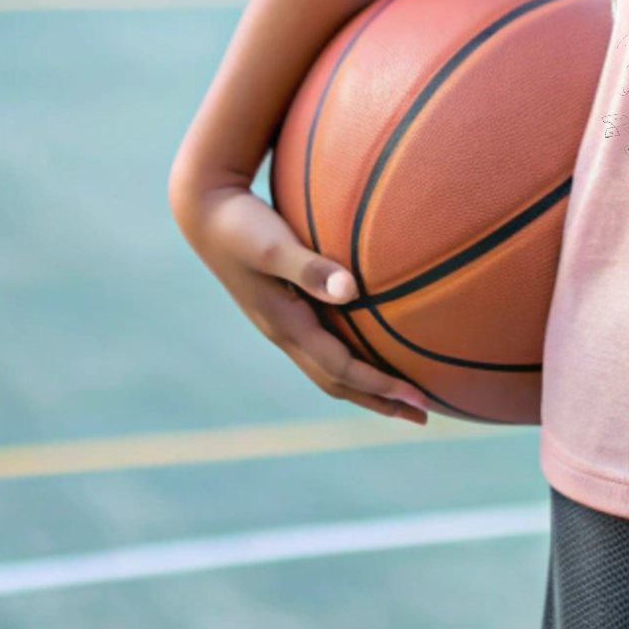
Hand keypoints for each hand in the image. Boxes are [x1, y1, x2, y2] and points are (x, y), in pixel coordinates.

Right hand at [172, 175, 432, 424]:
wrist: (205, 211)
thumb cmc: (241, 225)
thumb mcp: (273, 246)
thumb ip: (308, 267)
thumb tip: (352, 291)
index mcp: (285, 325)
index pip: (340, 369)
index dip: (380, 385)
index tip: (418, 399)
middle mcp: (284, 332)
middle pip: (337, 382)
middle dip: (379, 400)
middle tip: (423, 417)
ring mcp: (283, 322)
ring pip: (330, 367)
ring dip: (368, 385)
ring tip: (403, 394)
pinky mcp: (285, 307)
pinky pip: (326, 345)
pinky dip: (353, 357)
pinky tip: (372, 344)